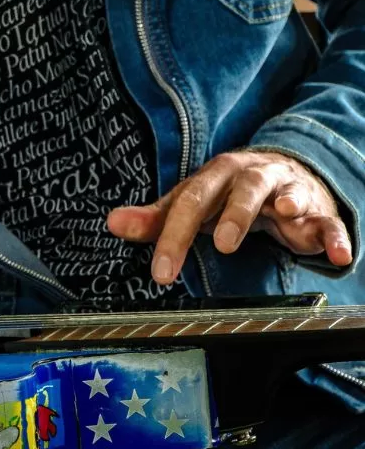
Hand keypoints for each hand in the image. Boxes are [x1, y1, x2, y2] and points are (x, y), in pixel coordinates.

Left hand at [107, 151, 352, 283]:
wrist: (280, 175)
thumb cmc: (224, 195)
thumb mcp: (189, 204)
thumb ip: (154, 218)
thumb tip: (112, 222)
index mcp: (214, 177)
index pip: (189, 203)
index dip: (173, 237)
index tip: (161, 273)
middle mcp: (250, 177)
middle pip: (242, 190)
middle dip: (234, 214)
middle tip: (223, 243)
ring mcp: (286, 191)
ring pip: (286, 193)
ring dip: (287, 205)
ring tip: (288, 217)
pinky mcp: (316, 210)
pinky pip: (327, 221)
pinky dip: (334, 236)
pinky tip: (337, 254)